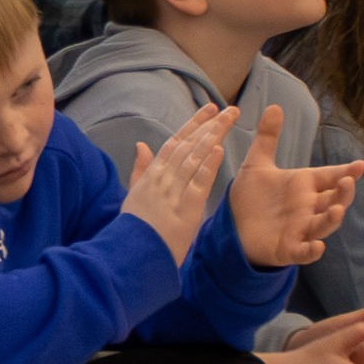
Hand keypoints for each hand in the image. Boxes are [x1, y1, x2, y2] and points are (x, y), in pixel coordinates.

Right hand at [118, 99, 239, 256]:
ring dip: (212, 137)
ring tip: (229, 120)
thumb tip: (141, 145)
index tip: (210, 109)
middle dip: (210, 125)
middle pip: (189, 144)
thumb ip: (140, 169)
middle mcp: (164, 177)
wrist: (135, 253)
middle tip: (229, 110)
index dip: (194, 123)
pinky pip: (199, 183)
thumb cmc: (135, 227)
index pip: (176, 141)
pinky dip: (208, 165)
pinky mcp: (186, 208)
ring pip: (195, 158)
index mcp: (152, 173)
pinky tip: (219, 149)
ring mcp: (175, 191)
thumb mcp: (134, 194)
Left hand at [225, 105, 363, 268]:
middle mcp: (308, 207)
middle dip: (343, 193)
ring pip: (324, 225)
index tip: (360, 165)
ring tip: (336, 210)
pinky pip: (304, 251)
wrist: (232, 226)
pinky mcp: (288, 248)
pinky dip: (312, 250)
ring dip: (332, 219)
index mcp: (305, 185)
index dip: (346, 172)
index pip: (330, 176)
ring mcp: (301, 229)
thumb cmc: (251, 197)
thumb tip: (274, 105)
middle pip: (334, 200)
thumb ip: (268, 137)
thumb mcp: (257, 164)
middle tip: (347, 182)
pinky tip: (317, 247)